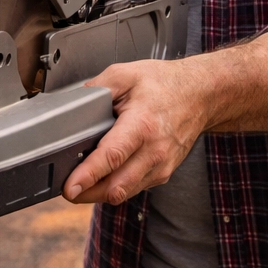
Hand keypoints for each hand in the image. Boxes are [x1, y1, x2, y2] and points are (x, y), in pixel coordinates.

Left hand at [62, 59, 211, 205]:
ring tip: (81, 184)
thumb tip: (73, 104)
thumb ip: (96, 88)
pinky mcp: (163, 173)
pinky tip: (104, 176)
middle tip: (67, 189)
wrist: (200, 95)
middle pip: (116, 186)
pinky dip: (116, 187)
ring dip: (100, 193)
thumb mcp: (126, 74)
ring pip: (124, 192)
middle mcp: (154, 151)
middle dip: (88, 192)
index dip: (88, 175)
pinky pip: (134, 188)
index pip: (112, 156)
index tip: (70, 187)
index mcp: (142, 124)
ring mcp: (161, 166)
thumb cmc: (166, 84)